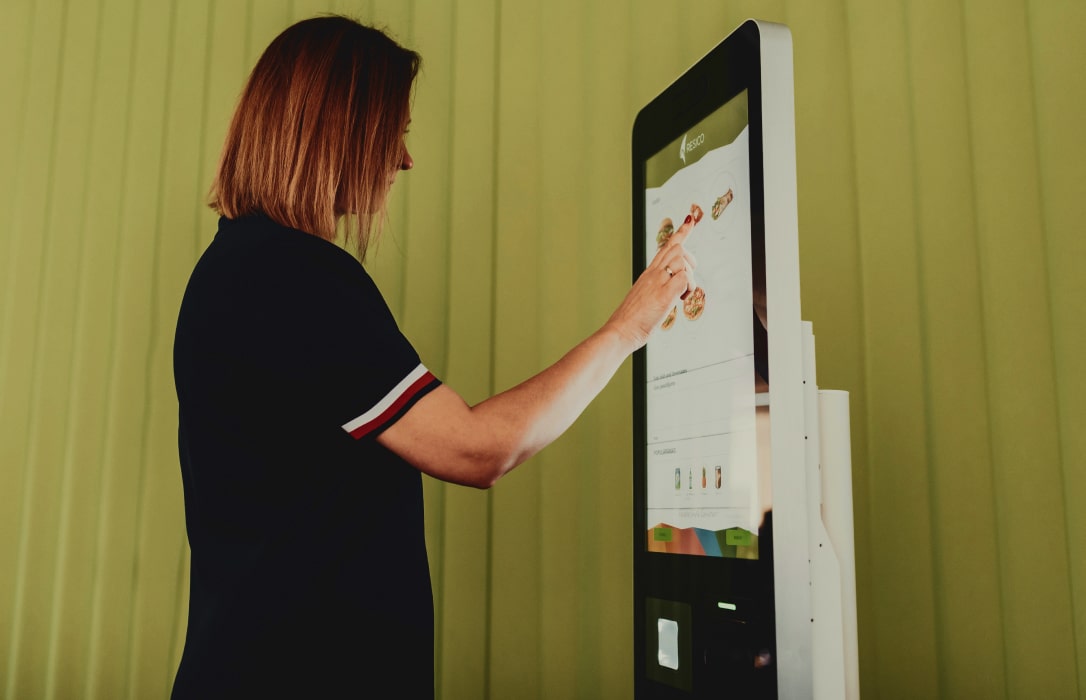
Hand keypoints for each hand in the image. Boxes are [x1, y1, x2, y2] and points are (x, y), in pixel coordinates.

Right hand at [606, 215, 696, 351]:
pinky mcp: (663, 294)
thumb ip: (657, 291)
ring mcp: (658, 282)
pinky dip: (689, 288)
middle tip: (687, 282)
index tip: (690, 221)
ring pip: (682, 261)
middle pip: (677, 248)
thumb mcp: (646, 299)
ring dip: (689, 278)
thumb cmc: (631, 320)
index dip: (681, 233)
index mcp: (649, 274)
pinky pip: (684, 279)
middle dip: (691, 261)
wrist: (620, 330)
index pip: (666, 247)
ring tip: (681, 296)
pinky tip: (680, 300)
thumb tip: (670, 294)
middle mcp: (653, 273)